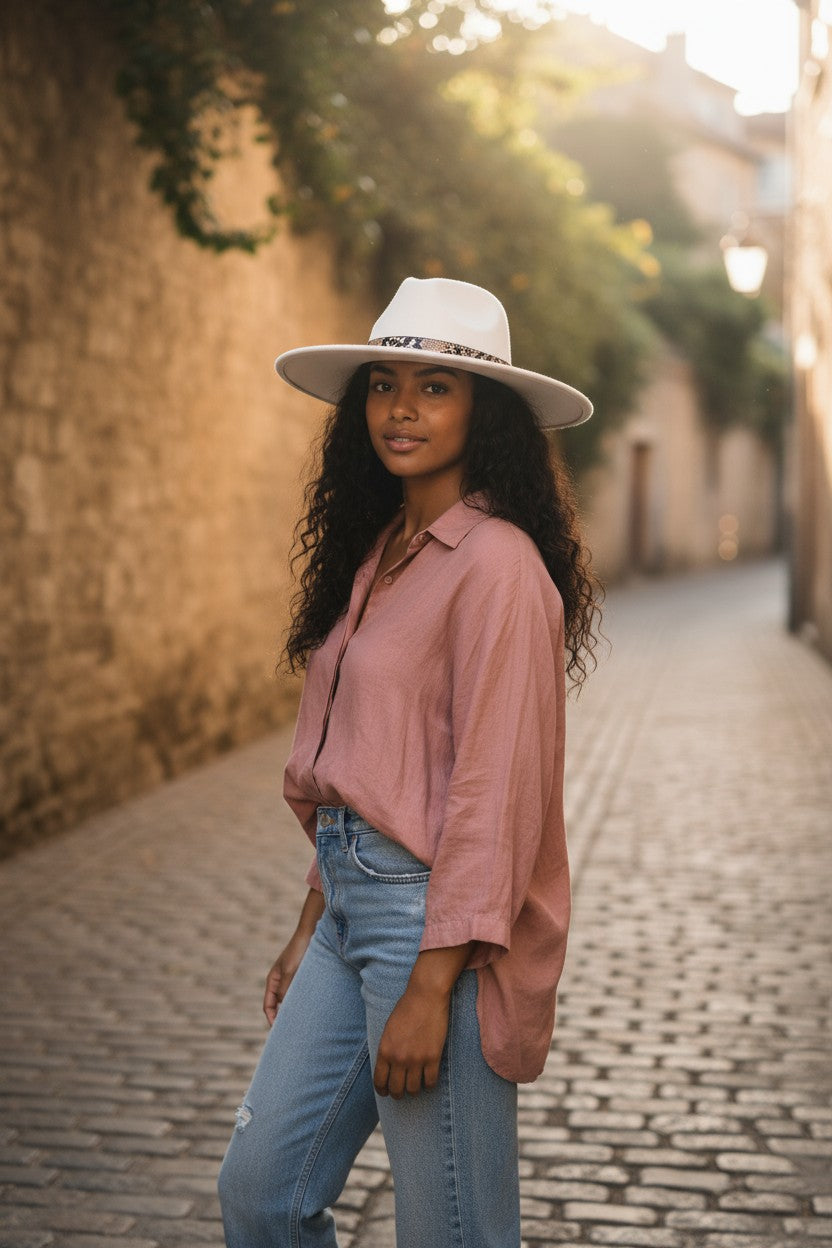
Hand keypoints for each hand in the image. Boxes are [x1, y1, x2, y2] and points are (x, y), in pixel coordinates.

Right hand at [263, 930, 310, 1024]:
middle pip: (278, 1006)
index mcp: (273, 981)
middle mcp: (280, 982)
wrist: (311, 934)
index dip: (272, 1019)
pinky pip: (300, 995)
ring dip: (294, 1011)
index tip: (279, 1030)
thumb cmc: (298, 950)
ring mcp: (291, 980)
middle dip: (283, 1018)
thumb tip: (284, 1007)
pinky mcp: (302, 978)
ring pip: (290, 1001)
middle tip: (291, 1033)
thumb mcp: (290, 971)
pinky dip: (302, 1003)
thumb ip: (286, 989)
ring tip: (302, 1024)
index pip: (268, 1006)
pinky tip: (311, 1010)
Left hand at [374, 983, 450, 1098]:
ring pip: (413, 1089)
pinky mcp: (433, 1057)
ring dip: (414, 1090)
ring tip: (415, 1086)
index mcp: (384, 1050)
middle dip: (397, 1094)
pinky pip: (430, 1082)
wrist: (425, 996)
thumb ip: (387, 1049)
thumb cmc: (406, 1008)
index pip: (380, 1081)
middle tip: (401, 1093)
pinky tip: (428, 1080)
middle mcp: (399, 1058)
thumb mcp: (388, 1029)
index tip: (386, 1092)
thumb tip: (387, 1068)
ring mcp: (416, 1059)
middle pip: (396, 1089)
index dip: (382, 1090)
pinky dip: (429, 1085)